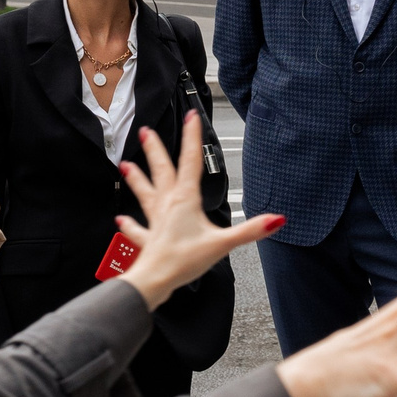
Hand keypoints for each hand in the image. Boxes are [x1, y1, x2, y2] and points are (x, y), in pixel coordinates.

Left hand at [116, 112, 284, 309]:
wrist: (155, 279)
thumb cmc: (182, 260)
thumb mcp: (222, 244)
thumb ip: (249, 230)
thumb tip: (275, 220)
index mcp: (185, 200)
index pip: (190, 162)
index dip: (192, 138)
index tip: (191, 117)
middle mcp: (167, 205)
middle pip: (161, 171)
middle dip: (155, 150)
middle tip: (147, 132)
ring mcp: (155, 221)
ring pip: (145, 193)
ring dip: (137, 179)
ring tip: (125, 166)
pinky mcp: (148, 239)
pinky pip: (137, 229)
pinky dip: (130, 224)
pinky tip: (122, 220)